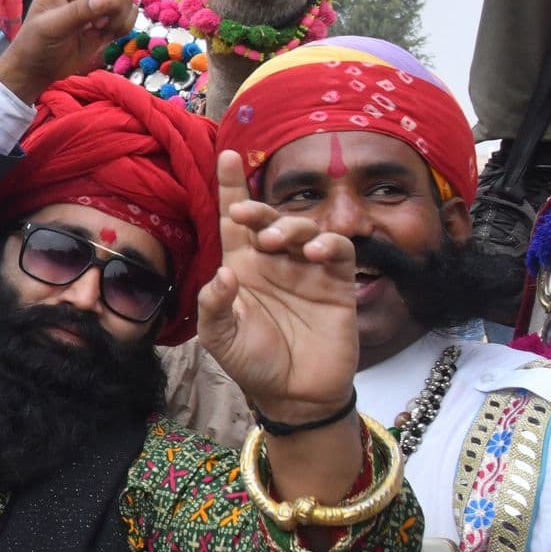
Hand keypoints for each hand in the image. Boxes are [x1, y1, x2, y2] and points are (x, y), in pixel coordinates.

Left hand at [0, 0, 133, 103]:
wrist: (39, 70)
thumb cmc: (35, 42)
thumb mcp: (49, 26)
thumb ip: (77, 12)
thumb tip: (104, 2)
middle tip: (99, 17)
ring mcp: (99, 2)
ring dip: (118, 16)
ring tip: (95, 29)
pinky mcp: (109, 21)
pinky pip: (131, 16)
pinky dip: (123, 27)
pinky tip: (103, 35)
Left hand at [195, 150, 359, 417]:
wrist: (294, 395)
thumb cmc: (253, 362)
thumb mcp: (221, 338)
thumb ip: (214, 307)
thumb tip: (222, 275)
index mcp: (241, 267)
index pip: (234, 221)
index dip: (231, 188)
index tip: (225, 156)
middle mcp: (273, 262)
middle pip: (268, 219)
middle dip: (259, 210)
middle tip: (247, 217)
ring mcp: (306, 270)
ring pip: (303, 228)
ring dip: (290, 227)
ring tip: (279, 244)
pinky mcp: (337, 283)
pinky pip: (336, 250)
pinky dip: (327, 244)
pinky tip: (312, 254)